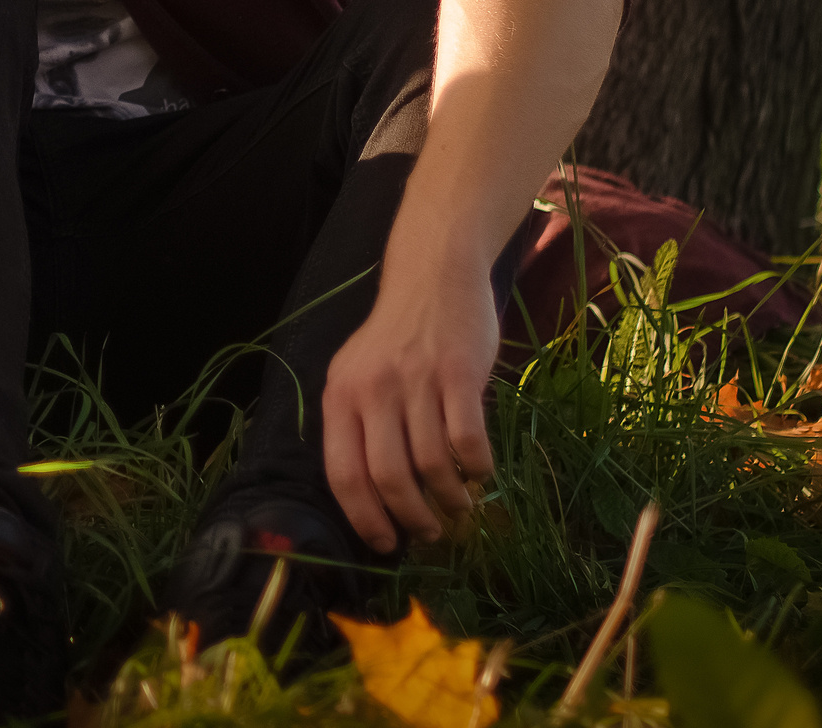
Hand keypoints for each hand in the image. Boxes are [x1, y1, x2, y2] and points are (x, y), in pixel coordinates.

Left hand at [319, 261, 499, 552]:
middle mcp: (373, 390)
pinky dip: (477, 467)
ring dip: (449, 499)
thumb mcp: (358, 374)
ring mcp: (416, 381)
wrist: (433, 277)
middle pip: (389, 478)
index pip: (344, 474)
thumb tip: (370, 499)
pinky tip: (481, 473)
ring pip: (431, 464)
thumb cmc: (396, 338)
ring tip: (459, 507)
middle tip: (430, 533)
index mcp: (340, 395)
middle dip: (411, 518)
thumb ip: (358, 425)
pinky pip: (467, 439)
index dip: (365, 518)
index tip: (386, 544)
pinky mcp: (458, 374)